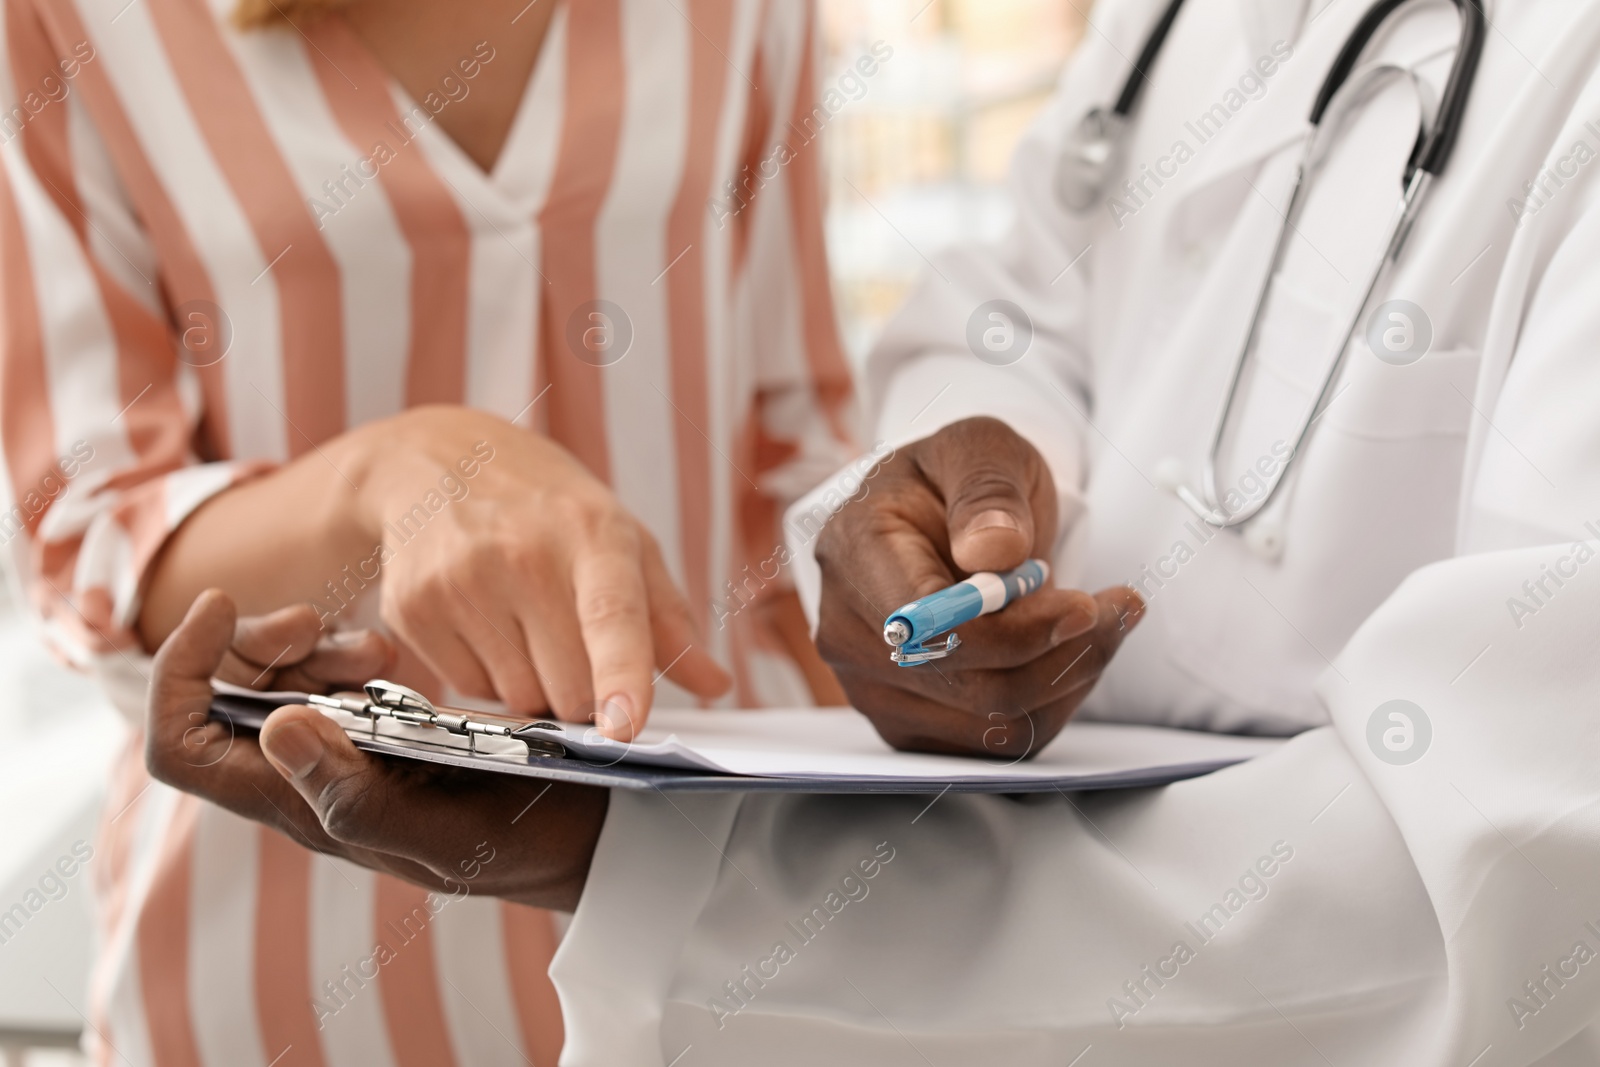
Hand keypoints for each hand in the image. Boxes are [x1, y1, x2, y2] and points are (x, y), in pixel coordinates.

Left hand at [145, 590, 607, 909]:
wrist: (587, 836)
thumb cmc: (523, 844)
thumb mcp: (446, 834)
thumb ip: (357, 798)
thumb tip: (279, 727)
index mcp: (304, 809)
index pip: (183, 746)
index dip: (178, 674)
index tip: (220, 607)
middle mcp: (307, 781)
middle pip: (222, 701)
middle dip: (250, 646)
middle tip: (312, 622)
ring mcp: (343, 756)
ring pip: (276, 686)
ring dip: (306, 646)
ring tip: (375, 646)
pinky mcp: (381, 735)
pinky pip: (329, 683)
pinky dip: (345, 653)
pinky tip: (390, 654)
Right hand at [347, 405, 729, 737]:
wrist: (436, 461)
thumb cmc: (547, 508)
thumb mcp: (621, 540)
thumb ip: (670, 618)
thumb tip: (715, 684)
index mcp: (591, 532)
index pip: (611, 615)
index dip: (620, 674)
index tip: (624, 724)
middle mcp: (522, 554)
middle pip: (570, 688)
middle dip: (583, 688)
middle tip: (570, 637)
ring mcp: (460, 581)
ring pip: (521, 700)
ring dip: (533, 683)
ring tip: (524, 621)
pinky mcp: (413, 608)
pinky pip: (470, 693)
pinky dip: (487, 675)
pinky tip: (484, 621)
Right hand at [814, 417, 1142, 756]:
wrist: (942, 518)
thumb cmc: (958, 481)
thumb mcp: (982, 449)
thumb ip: (987, 491)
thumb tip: (992, 550)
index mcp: (854, 551)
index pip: (928, 627)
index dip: (1014, 631)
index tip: (1083, 605)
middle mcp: (848, 630)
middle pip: (968, 685)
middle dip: (1061, 654)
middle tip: (1115, 609)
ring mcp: (872, 686)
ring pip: (992, 725)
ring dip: (1066, 679)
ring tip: (1096, 621)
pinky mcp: (908, 721)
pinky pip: (996, 744)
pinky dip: (1049, 703)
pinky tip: (1063, 653)